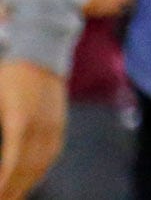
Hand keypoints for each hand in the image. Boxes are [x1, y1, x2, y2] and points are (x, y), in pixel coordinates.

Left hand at [0, 59, 64, 199]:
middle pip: (27, 168)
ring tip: (13, 197)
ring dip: (26, 184)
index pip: (13, 161)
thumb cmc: (9, 72)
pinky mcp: (59, 123)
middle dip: (13, 190)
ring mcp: (53, 125)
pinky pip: (51, 154)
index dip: (5, 182)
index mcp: (20, 120)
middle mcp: (40, 126)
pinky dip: (40, 171)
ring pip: (41, 164)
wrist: (42, 49)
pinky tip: (31, 180)